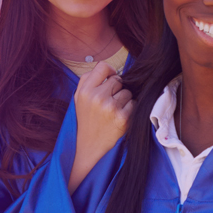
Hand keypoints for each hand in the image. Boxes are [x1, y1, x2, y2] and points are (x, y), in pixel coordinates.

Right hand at [69, 62, 133, 190]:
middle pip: (118, 79)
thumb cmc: (86, 119)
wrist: (89, 145)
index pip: (103, 67)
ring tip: (114, 110)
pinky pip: (134, 103)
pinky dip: (130, 109)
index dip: (109, 72)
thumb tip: (108, 68)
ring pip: (127, 92)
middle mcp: (97, 97)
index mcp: (85, 91)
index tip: (110, 79)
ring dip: (124, 99)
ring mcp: (110, 108)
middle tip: (110, 101)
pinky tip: (120, 117)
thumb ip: (88, 79)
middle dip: (117, 88)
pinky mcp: (123, 118)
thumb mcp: (79, 98)